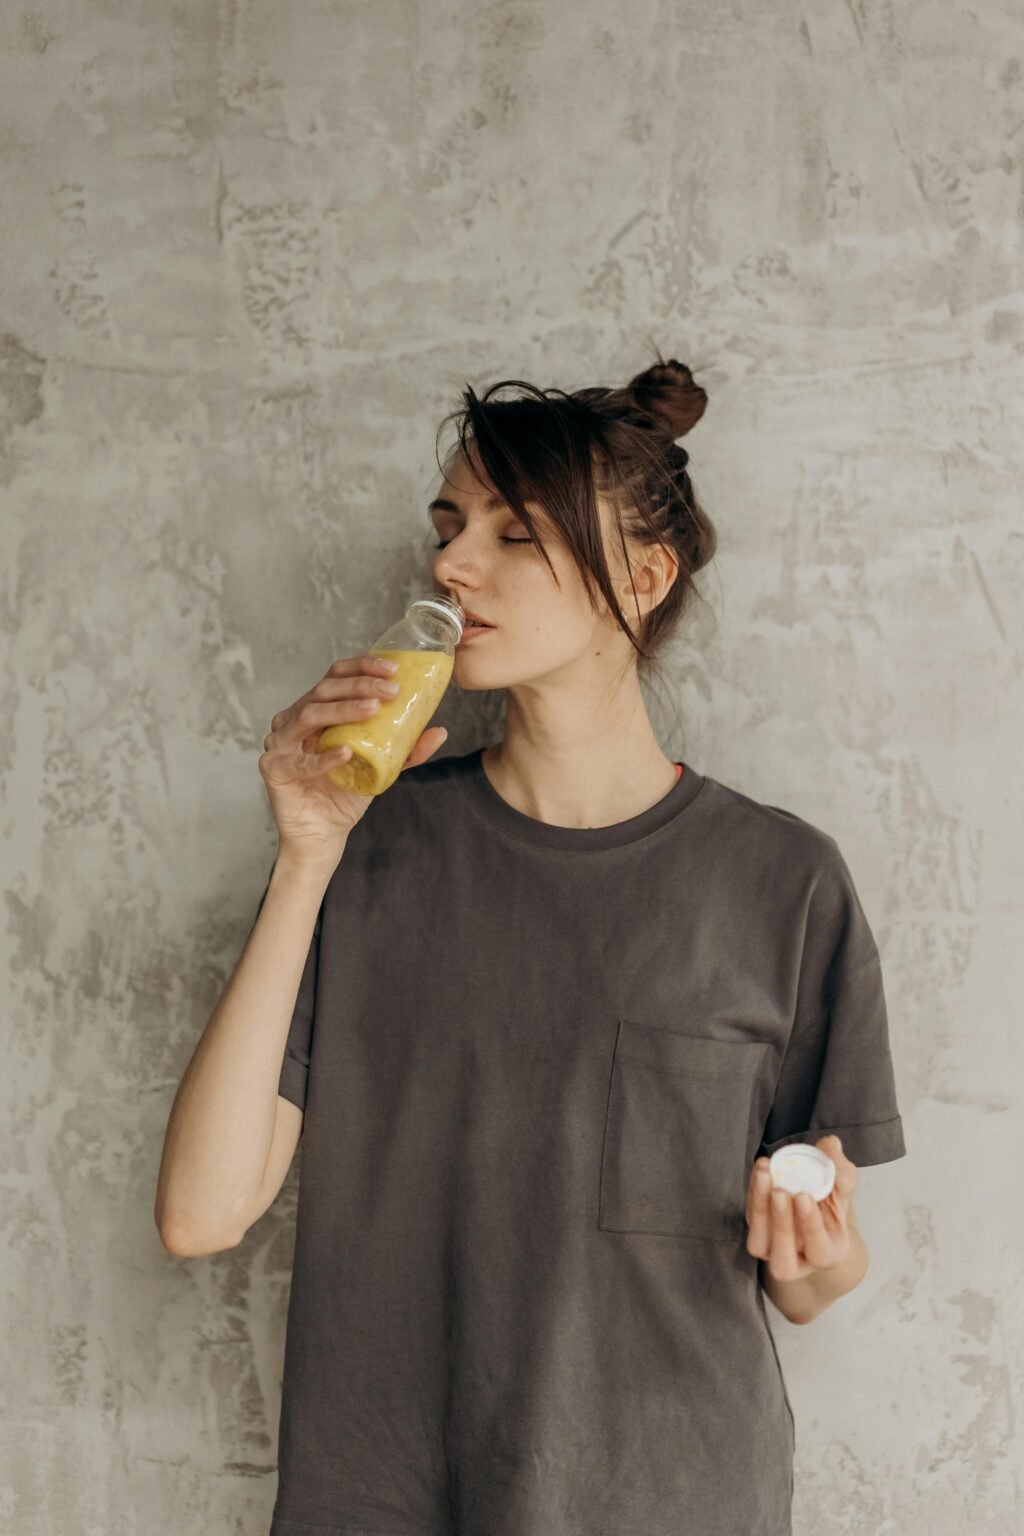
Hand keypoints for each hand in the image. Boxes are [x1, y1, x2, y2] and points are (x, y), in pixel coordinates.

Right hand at [258, 653, 448, 866]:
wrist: (324, 833)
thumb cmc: (345, 793)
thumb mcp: (382, 766)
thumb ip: (406, 750)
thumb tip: (440, 731)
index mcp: (317, 709)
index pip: (336, 676)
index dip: (362, 666)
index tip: (393, 669)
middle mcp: (294, 719)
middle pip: (323, 689)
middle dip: (359, 685)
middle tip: (391, 691)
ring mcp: (280, 742)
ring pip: (309, 714)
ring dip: (343, 709)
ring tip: (373, 710)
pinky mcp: (273, 769)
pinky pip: (300, 760)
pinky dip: (324, 756)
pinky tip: (346, 753)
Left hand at [745, 1134, 856, 1281]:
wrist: (814, 1204)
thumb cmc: (831, 1200)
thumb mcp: (842, 1187)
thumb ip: (841, 1171)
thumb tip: (831, 1145)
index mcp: (828, 1254)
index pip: (820, 1251)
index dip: (811, 1226)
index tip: (804, 1196)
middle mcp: (799, 1261)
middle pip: (785, 1260)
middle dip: (781, 1223)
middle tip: (780, 1191)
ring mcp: (773, 1252)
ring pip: (760, 1246)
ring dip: (760, 1210)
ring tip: (765, 1175)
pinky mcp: (757, 1235)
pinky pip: (750, 1222)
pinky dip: (753, 1196)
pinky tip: (762, 1171)